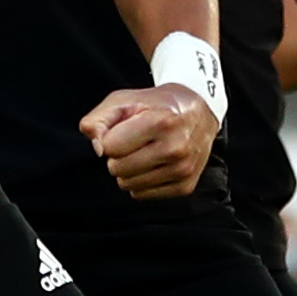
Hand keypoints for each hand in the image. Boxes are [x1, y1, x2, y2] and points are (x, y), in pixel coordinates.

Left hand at [80, 83, 219, 199]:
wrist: (199, 113)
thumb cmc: (156, 106)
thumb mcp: (123, 100)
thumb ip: (98, 119)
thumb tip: (97, 148)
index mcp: (161, 122)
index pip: (110, 147)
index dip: (111, 138)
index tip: (125, 129)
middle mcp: (175, 148)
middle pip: (117, 169)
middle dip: (118, 156)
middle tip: (135, 142)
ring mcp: (182, 169)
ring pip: (128, 185)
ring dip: (129, 170)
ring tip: (145, 152)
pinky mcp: (185, 186)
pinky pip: (141, 194)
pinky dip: (142, 181)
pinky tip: (155, 164)